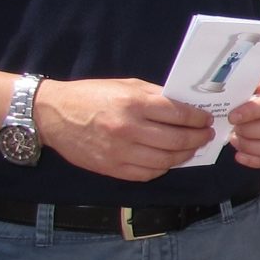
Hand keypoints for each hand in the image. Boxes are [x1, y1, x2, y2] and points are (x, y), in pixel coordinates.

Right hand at [32, 77, 213, 181]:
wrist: (53, 114)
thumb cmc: (91, 95)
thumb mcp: (125, 85)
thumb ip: (155, 95)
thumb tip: (184, 106)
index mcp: (134, 103)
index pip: (178, 114)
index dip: (198, 118)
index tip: (206, 119)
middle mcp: (129, 129)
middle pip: (176, 139)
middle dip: (197, 138)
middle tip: (206, 135)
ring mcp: (121, 152)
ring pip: (165, 160)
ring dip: (184, 155)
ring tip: (191, 149)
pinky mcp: (112, 168)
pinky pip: (147, 173)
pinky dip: (162, 168)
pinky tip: (168, 160)